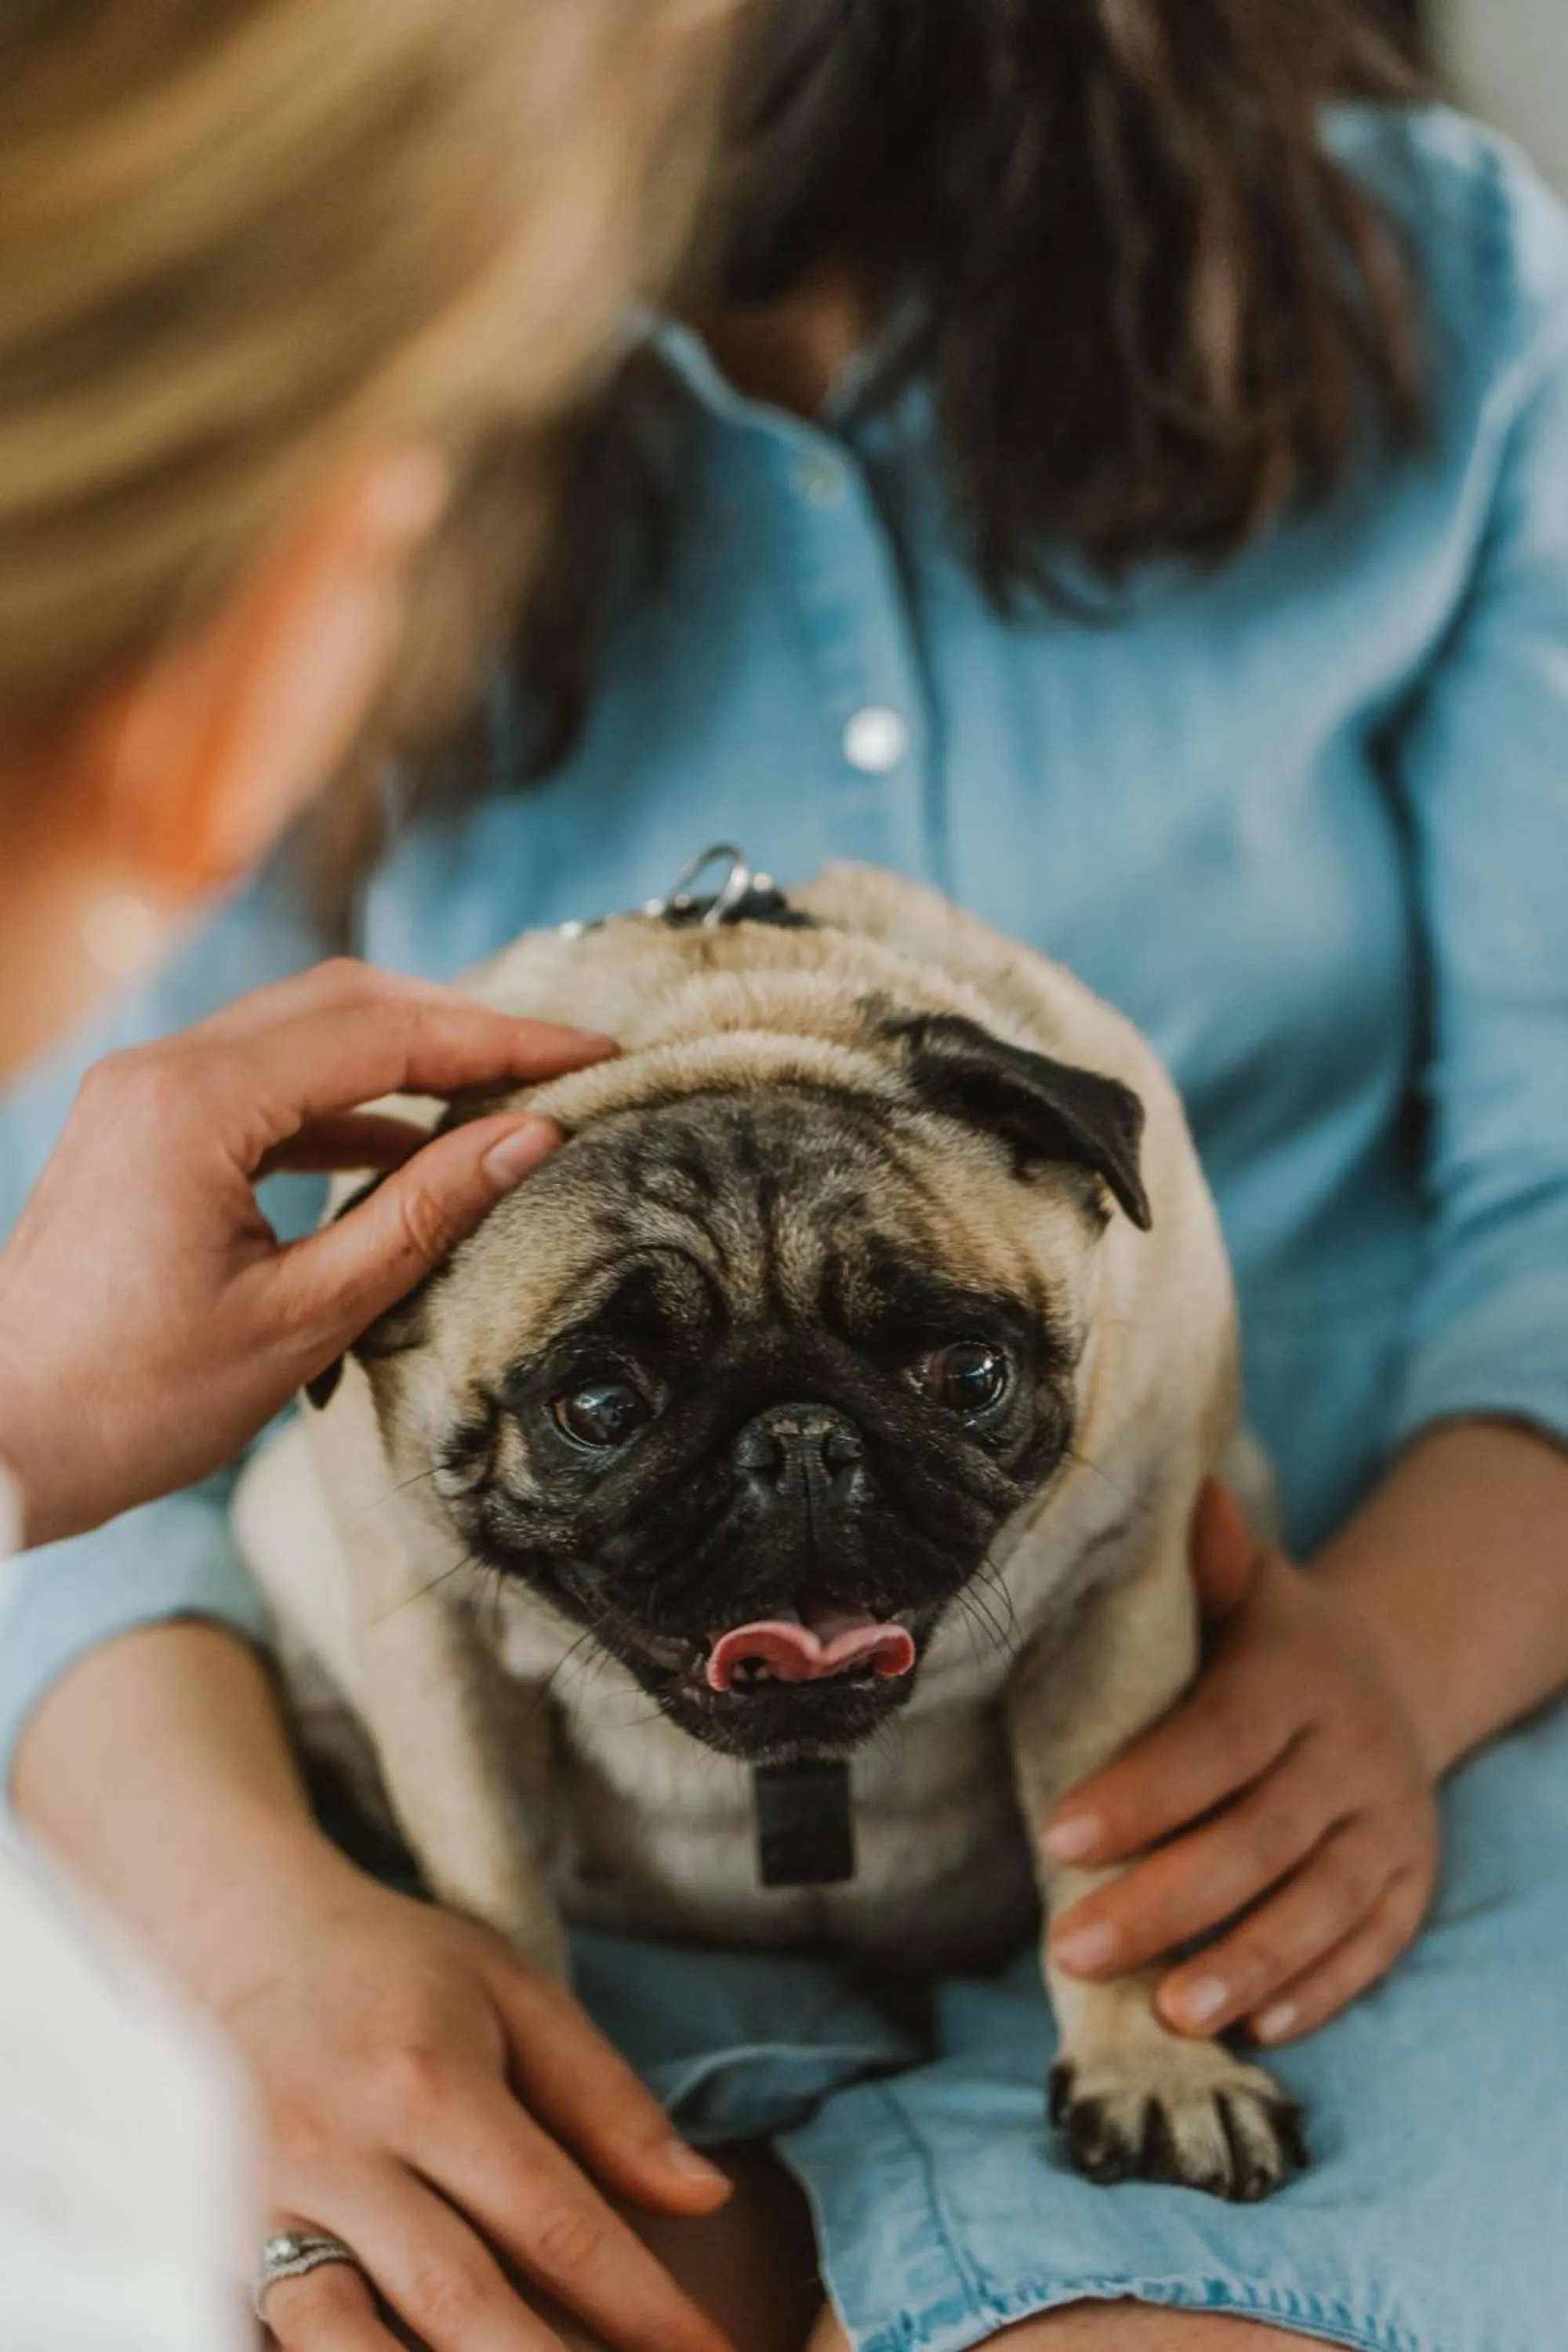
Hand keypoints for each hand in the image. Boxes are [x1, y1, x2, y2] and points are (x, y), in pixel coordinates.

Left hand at [0, 959, 612, 1547]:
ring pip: (305, 1031)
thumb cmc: (134, 1403)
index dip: (501, 1042)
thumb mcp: (303, 1318)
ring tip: (502, 1096)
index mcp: (195, 1105)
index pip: (384, 1036)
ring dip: (407, 1056)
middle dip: (463, 1026)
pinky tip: (408, 1145)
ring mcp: (143, 1092)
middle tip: (562, 1061)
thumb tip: (530, 1139)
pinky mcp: (142, 1127)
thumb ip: (422, 1215)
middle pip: (345, 1003)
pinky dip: (346, 1101)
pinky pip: (264, 1083)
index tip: (591, 1053)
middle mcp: (162, 1071)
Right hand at [212, 1841, 732, 2351]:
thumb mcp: (514, 1995)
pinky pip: (282, 2336)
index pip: (553, 2221)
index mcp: (429, 2083)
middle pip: (461, 2301)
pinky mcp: (213, 2243)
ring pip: (352, 2343)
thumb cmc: (395, 1971)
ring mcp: (262, 2206)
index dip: (640, 2304)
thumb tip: (703, 2198)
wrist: (232, 1934)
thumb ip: (607, 2101)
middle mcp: (342, 2152)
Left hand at [1045, 1485, 1438, 2047]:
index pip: (1219, 1741)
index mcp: (1300, 1677)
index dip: (1144, 1792)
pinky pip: (1371, 1947)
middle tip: (1071, 1946)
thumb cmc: (1272, 1640)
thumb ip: (1205, 1561)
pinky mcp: (1411, 1884)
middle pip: (1259, 1838)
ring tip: (1167, 2013)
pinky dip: (1318, 1990)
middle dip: (1163, 1899)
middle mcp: (1356, 1754)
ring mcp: (1390, 1826)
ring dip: (1243, 1964)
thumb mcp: (1247, 1589)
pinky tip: (1259, 2029)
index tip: (1058, 1836)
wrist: (1389, 1677)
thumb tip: (1182, 1489)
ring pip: (1320, 1906)